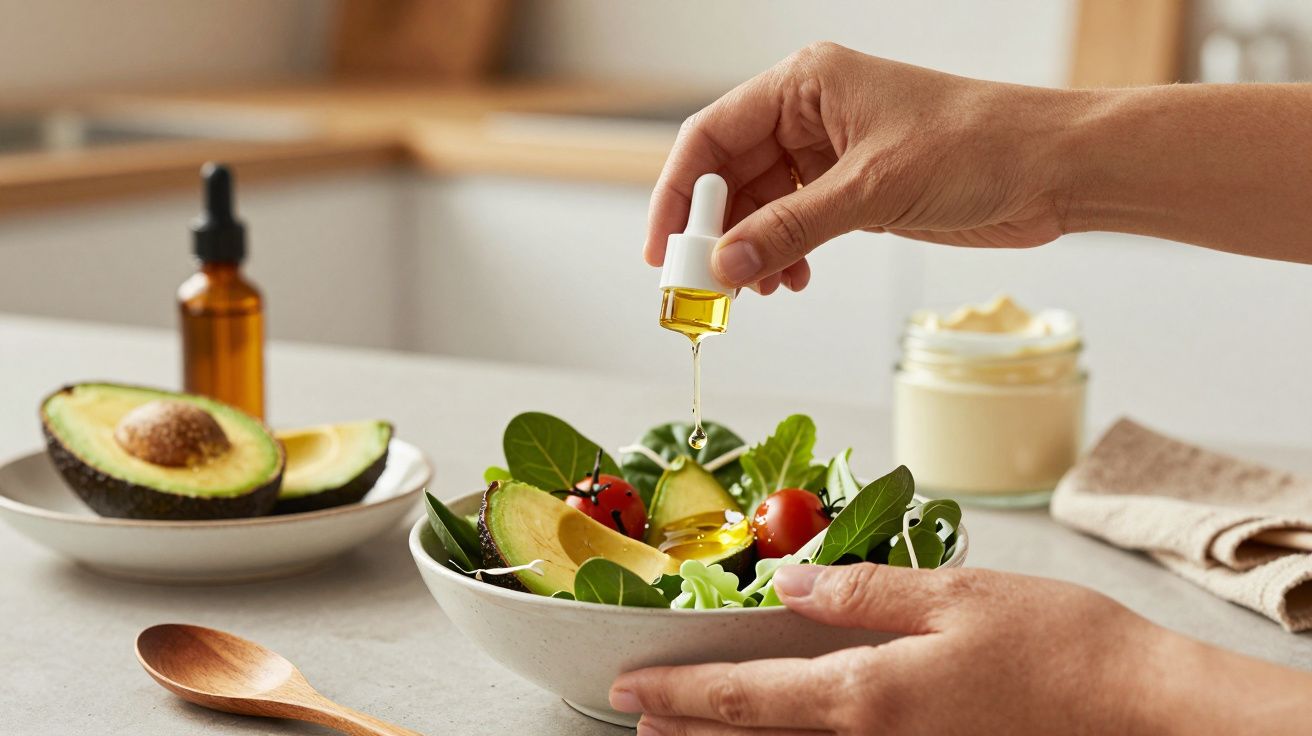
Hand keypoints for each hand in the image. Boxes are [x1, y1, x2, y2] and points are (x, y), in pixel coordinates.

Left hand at [610, 563, 1311, 734]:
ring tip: (679, 734)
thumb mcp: (956, 596)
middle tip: (638, 714)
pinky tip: (781, 735)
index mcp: (867, 696)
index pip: (743, 696)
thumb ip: (862, 594)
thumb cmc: (1060, 647)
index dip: (680, 689)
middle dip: (688, 727)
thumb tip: (786, 586)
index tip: (629, 682)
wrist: (1143, 716)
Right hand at [645, 42, 1072, 293]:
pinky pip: (796, 223)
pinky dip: (784, 254)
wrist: (1053, 169)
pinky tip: (789, 280)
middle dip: (714, 231)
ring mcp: (832, 154)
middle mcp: (810, 114)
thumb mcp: (871, 189)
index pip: (713, 135)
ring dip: (751, 250)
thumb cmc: (976, 147)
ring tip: (753, 290)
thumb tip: (724, 266)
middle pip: (732, 174)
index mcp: (805, 84)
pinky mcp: (855, 190)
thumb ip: (792, 227)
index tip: (662, 249)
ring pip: (762, 205)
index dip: (678, 192)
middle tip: (701, 286)